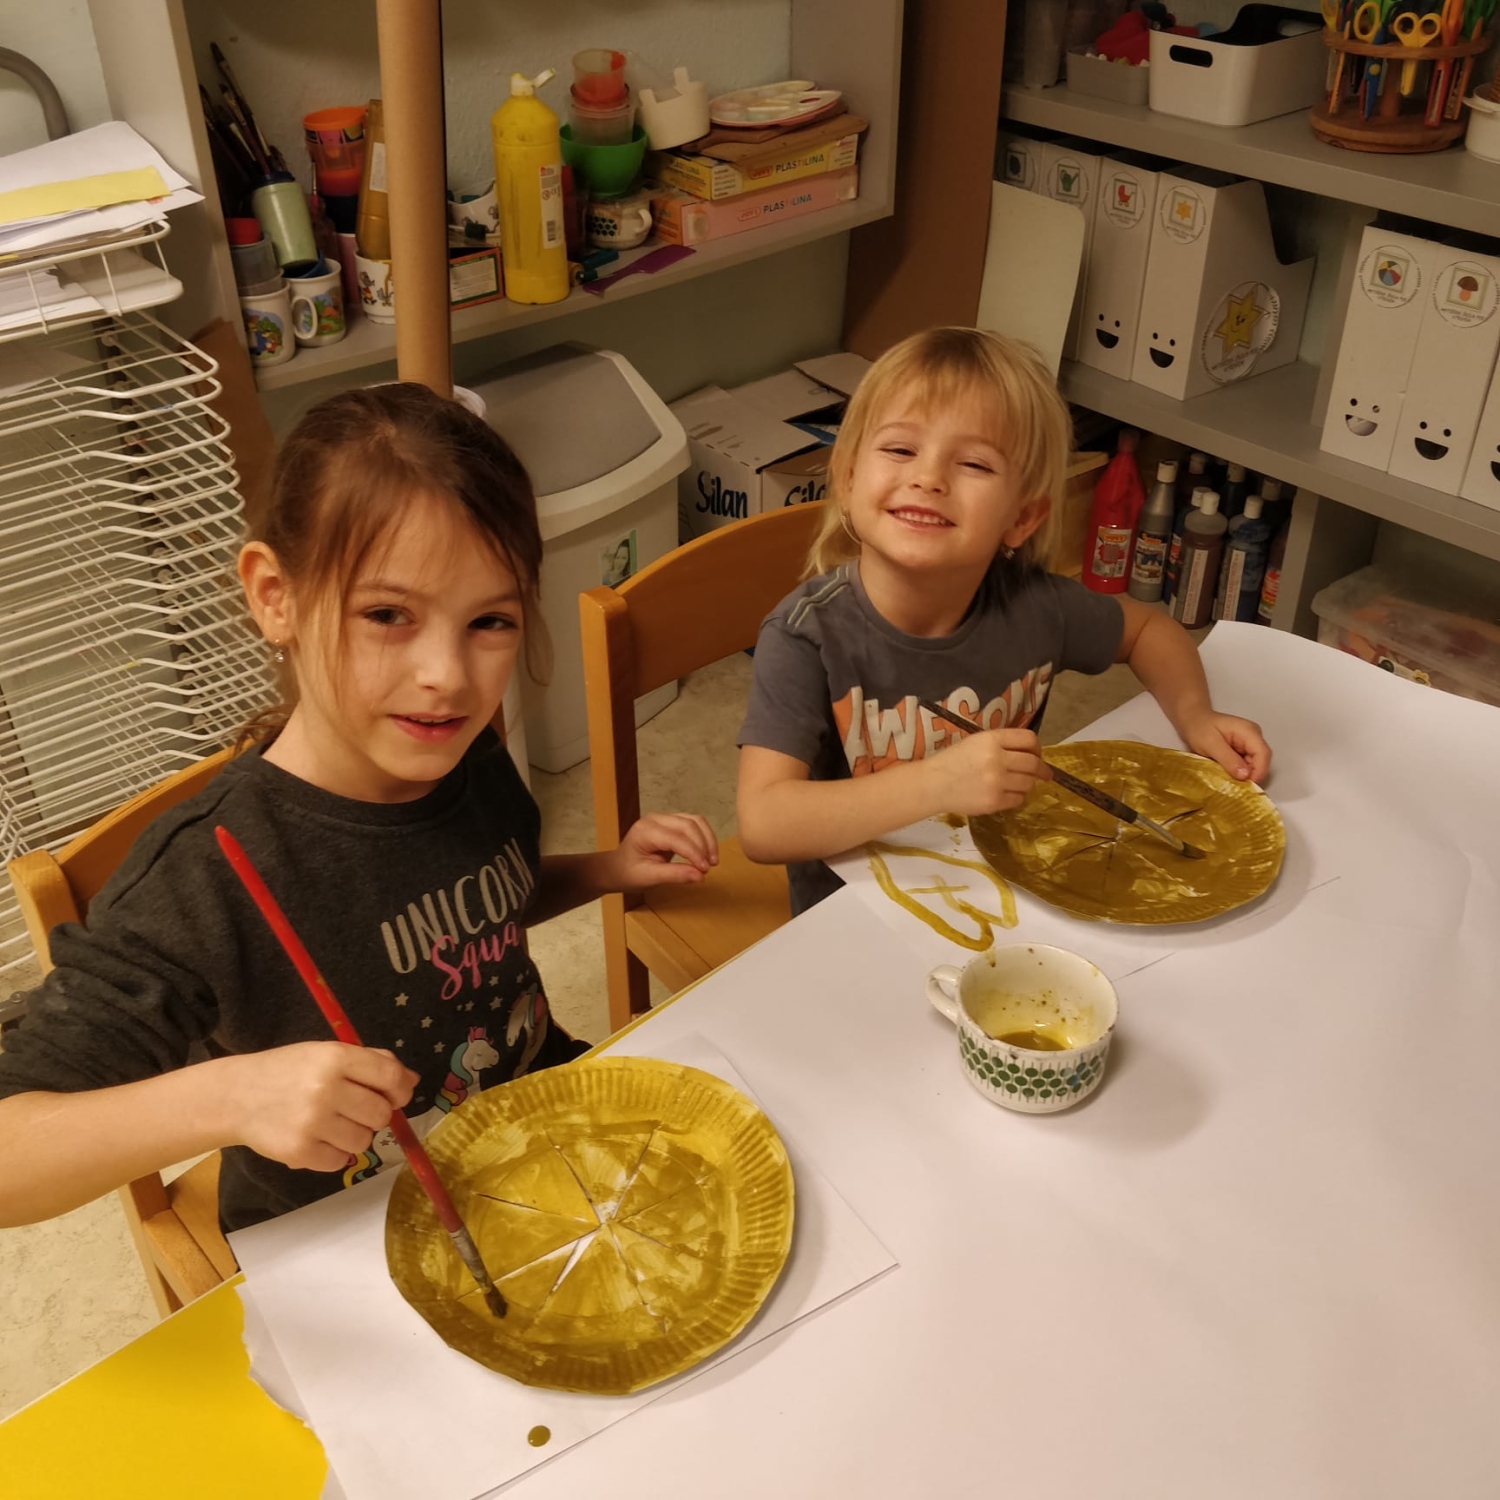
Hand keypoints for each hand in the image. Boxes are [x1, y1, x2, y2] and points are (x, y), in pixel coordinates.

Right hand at [219, 1042, 416, 1172]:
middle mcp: (326, 1089)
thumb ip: (371, 1062)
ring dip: (354, 1136)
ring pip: (364, 1141)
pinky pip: (341, 1161)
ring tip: (331, 1124)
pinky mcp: (300, 1152)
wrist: (235, 1096)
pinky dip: (334, 1154)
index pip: (391, 1077)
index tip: (396, 1096)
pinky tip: (316, 1138)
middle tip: (353, 1109)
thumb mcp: (326, 1053)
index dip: (401, 1090)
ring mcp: (313, 1123)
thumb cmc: (288, 1071)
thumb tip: (411, 1080)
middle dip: (374, 1114)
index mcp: (336, 1057)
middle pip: (382, 1114)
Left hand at [608, 813, 718, 891]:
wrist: (617, 868)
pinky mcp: (671, 822)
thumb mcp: (649, 878)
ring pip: (694, 821)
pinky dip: (704, 837)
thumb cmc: (629, 874)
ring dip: (707, 839)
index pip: (677, 838)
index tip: (705, 870)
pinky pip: (693, 824)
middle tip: (710, 867)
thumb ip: (674, 875)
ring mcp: (664, 818)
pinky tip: (707, 852)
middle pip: (688, 825)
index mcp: (645, 830)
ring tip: (712, 860)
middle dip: (704, 845)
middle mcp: (655, 819)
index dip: (694, 853)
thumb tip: (700, 876)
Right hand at [930, 727, 1050, 816]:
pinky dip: (1016, 797)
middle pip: (1033, 763)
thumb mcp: (976, 742)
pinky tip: (1005, 794)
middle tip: (1044, 774)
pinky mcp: (994, 801)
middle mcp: (997, 758)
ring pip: (1028, 783)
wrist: (933, 784)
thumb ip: (1002, 744)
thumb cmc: (953, 761)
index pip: (1029, 739)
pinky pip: (1018, 799)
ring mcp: (997, 782)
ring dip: (1027, 784)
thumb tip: (1031, 754)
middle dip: (1041, 769)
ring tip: (1017, 784)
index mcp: (992, 739)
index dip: (1037, 748)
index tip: (1037, 755)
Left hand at [1181, 711, 1271, 782]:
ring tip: (1231, 784)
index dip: (1258, 771)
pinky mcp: (1243, 749)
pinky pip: (1247, 764)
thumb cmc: (1199, 728)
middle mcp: (1254, 737)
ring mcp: (1249, 743)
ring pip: (1255, 764)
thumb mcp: (1210, 744)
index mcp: (1249, 731)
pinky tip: (1229, 777)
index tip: (1247, 787)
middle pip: (1261, 760)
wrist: (1192, 719)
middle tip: (1237, 788)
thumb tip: (1245, 775)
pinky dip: (1240, 772)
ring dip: (1245, 776)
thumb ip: (1228, 759)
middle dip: (1252, 776)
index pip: (1263, 753)